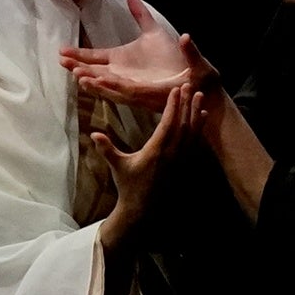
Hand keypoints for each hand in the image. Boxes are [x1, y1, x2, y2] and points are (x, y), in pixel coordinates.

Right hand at [61, 0, 210, 107]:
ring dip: (90, 79)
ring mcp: (128, 84)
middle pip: (92, 70)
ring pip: (103, 82)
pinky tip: (96, 81)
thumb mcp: (154, 33)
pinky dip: (108, 87)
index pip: (94, 57)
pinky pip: (121, 90)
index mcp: (120, 59)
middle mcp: (120, 73)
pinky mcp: (140, 92)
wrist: (193, 74)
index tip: (61, 50)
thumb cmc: (174, 58)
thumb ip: (141, 16)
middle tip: (62, 61)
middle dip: (77, 67)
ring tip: (76, 73)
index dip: (79, 54)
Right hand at [93, 85, 196, 248]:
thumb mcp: (117, 166)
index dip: (173, 106)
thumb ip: (107, 149)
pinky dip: (199, 128)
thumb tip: (93, 134)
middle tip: (190, 86)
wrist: (145, 208)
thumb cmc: (129, 185)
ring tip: (199, 97)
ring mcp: (181, 160)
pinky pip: (195, 142)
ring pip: (192, 132)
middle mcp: (172, 154)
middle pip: (184, 125)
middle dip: (187, 104)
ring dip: (196, 114)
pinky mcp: (185, 164)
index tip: (176, 90)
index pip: (168, 124)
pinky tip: (201, 117)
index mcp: (156, 151)